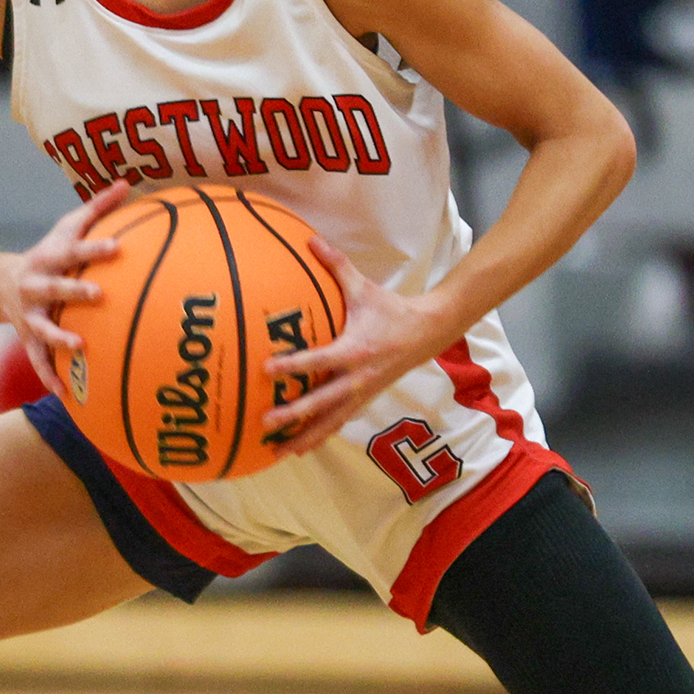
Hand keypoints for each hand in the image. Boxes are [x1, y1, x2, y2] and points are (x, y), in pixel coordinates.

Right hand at [0, 181, 130, 386]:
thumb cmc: (49, 252)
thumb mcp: (67, 227)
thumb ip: (97, 208)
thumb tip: (127, 182)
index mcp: (49, 258)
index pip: (74, 251)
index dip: (93, 249)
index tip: (117, 248)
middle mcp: (36, 286)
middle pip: (55, 288)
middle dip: (74, 292)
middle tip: (100, 295)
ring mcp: (30, 315)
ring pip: (43, 329)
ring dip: (59, 338)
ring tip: (80, 347)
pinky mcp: (27, 338)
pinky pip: (38, 362)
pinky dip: (49, 378)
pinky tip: (65, 397)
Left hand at [260, 238, 452, 456]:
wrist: (428, 332)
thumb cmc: (391, 309)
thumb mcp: (364, 287)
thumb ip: (336, 265)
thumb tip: (311, 240)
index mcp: (355, 350)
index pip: (318, 360)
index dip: (293, 366)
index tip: (267, 369)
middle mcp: (358, 378)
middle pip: (322, 402)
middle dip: (294, 415)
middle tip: (266, 422)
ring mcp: (362, 393)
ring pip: (330, 421)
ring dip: (305, 437)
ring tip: (278, 453)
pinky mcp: (364, 400)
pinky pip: (339, 422)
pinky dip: (320, 435)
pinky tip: (299, 448)